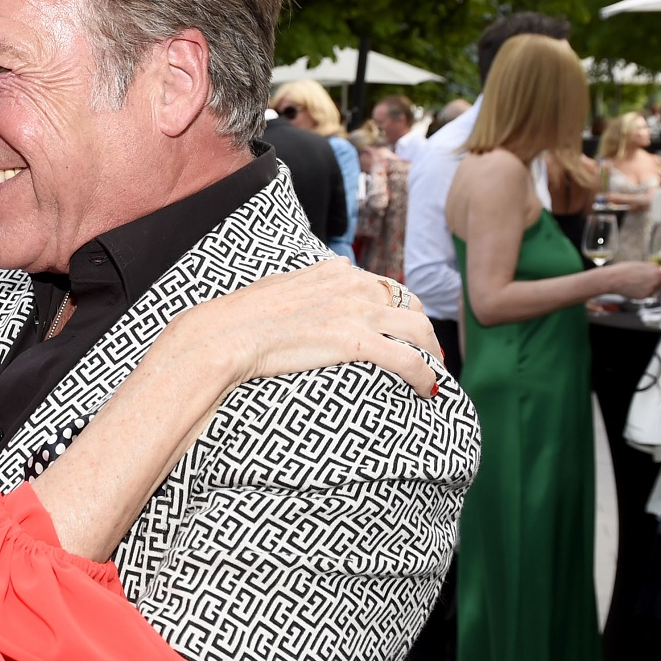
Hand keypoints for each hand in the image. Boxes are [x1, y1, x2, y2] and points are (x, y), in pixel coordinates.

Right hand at [164, 260, 442, 396]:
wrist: (228, 333)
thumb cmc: (241, 317)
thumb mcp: (276, 288)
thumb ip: (301, 286)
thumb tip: (302, 291)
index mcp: (334, 271)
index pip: (381, 285)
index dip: (397, 308)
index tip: (400, 327)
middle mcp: (352, 285)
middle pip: (407, 303)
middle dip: (421, 328)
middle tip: (425, 352)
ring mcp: (357, 312)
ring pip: (417, 328)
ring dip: (431, 350)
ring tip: (432, 371)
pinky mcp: (356, 341)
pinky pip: (407, 358)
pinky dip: (423, 374)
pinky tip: (428, 389)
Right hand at [600, 260, 660, 298]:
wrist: (613, 279)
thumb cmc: (624, 270)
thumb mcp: (641, 264)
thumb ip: (652, 268)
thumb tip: (658, 270)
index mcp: (657, 272)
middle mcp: (656, 282)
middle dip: (657, 285)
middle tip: (647, 283)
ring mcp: (650, 290)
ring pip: (653, 291)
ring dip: (648, 289)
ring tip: (635, 283)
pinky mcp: (643, 297)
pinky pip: (645, 295)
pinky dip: (640, 293)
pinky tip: (632, 288)